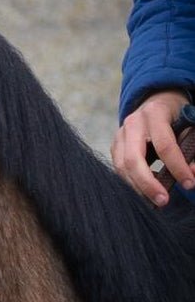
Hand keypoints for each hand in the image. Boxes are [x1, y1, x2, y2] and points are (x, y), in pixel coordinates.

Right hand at [112, 89, 194, 205]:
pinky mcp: (115, 146)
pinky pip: (119, 169)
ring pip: (122, 167)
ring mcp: (120, 134)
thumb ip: (192, 150)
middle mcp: (133, 123)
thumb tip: (192, 175)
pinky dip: (131, 182)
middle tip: (163, 201)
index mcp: (155, 113)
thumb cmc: (177, 115)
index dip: (177, 167)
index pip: (164, 145)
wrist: (155, 101)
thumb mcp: (191, 126)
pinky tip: (146, 190)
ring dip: (138, 188)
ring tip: (154, 201)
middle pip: (134, 160)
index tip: (189, 183)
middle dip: (148, 184)